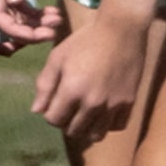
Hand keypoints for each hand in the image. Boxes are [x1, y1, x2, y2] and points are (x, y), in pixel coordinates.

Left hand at [32, 4, 148, 145]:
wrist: (121, 30)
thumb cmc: (85, 41)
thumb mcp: (58, 57)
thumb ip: (44, 85)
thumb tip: (37, 111)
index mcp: (71, 90)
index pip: (54, 120)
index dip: (50, 113)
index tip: (55, 102)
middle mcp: (92, 103)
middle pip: (74, 131)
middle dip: (67, 122)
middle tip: (70, 107)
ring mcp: (112, 105)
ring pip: (96, 135)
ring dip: (86, 127)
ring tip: (85, 113)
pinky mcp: (129, 103)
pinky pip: (116, 127)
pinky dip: (107, 123)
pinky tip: (103, 111)